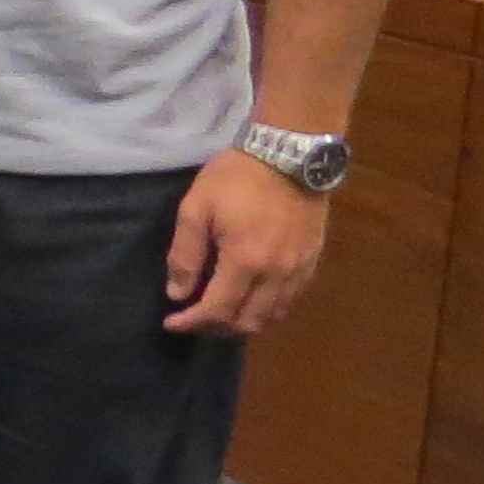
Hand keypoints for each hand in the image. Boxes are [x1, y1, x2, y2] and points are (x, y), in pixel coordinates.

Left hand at [163, 149, 328, 335]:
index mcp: (245, 262)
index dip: (191, 323)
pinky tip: (251, 298)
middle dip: (216, 328)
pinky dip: (268, 308)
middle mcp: (276, 274)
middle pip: (248, 322)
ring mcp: (299, 269)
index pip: (217, 311)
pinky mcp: (312, 260)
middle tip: (194, 318)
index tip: (171, 323)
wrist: (289, 155)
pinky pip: (291, 299)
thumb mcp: (196, 209)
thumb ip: (185, 255)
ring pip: (273, 316)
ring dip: (244, 322)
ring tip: (220, 312)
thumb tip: (177, 294)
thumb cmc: (236, 178)